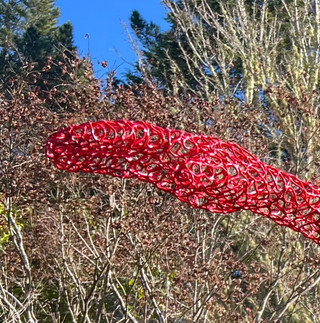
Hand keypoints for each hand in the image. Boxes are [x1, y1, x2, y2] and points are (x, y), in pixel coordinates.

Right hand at [46, 120, 248, 214]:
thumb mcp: (227, 178)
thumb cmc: (246, 183)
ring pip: (126, 155)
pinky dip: (118, 164)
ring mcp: (169, 161)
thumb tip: (179, 170)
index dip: (107, 137)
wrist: (259, 186)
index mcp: (177, 147)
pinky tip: (100, 163)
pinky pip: (140, 167)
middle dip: (90, 144)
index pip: (135, 138)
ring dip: (97, 154)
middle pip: (123, 144)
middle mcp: (168, 150)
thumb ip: (205, 173)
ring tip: (66, 153)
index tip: (82, 136)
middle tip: (58, 144)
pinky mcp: (173, 173)